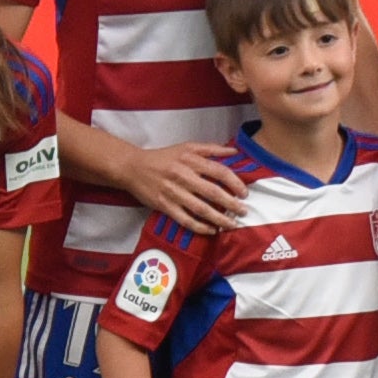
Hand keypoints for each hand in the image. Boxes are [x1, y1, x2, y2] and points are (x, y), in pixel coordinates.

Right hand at [125, 142, 250, 237]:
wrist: (133, 168)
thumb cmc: (163, 157)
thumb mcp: (186, 146)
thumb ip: (211, 148)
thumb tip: (234, 152)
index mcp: (191, 160)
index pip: (219, 172)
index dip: (235, 183)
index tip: (244, 193)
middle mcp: (183, 176)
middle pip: (213, 192)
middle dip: (231, 204)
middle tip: (243, 211)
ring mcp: (174, 193)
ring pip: (201, 209)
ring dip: (219, 219)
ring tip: (232, 224)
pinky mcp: (165, 206)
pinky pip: (186, 220)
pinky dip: (200, 227)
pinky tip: (211, 230)